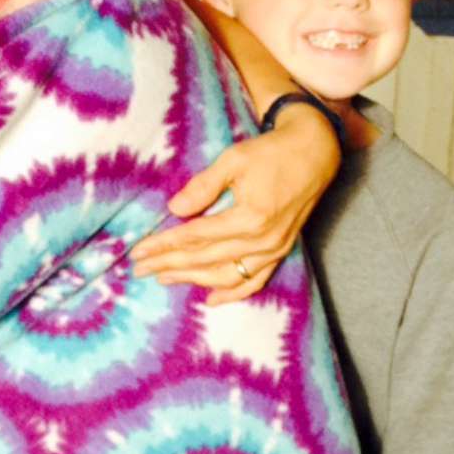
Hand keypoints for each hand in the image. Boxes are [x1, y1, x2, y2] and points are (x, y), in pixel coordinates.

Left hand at [130, 106, 340, 302]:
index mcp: (250, 218)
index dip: (164, 244)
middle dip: (169, 264)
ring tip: (164, 278)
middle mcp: (263, 241)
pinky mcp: (280, 252)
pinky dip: (232, 294)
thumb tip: (174, 208)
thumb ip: (203, 186)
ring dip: (192, 280)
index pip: (196, 236)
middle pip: (206, 259)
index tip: (139, 250)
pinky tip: (210, 300)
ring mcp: (273, 250)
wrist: (314, 154)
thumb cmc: (272, 152)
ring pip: (226, 275)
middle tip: (140, 269)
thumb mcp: (234, 160)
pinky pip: (254, 281)